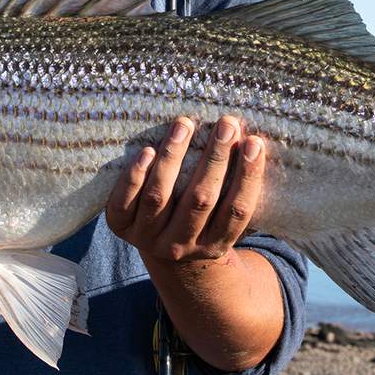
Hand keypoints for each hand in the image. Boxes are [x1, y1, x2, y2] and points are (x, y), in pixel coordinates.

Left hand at [106, 115, 265, 264]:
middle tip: (227, 123)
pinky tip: (148, 150)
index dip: (248, 177)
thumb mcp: (223, 214)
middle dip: (215, 157)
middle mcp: (182, 245)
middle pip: (200, 199)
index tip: (254, 142)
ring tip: (184, 124)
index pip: (236, 211)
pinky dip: (135, 176)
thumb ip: (235, 185)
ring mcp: (149, 237)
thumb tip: (252, 138)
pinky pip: (124, 203)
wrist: (164, 251)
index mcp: (215, 243)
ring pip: (159, 197)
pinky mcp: (120, 226)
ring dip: (173, 156)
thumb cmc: (203, 218)